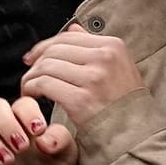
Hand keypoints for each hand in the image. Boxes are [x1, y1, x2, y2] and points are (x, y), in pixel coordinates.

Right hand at [0, 96, 77, 164]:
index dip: (28, 113)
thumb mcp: (66, 155)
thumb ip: (61, 139)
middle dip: (7, 124)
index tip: (38, 130)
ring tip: (9, 160)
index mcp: (26, 120)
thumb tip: (45, 138)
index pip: (21, 103)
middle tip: (22, 146)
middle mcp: (4, 128)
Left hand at [20, 25, 144, 126]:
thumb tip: (72, 29)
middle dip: (35, 63)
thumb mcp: (120, 68)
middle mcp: (104, 58)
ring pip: (47, 66)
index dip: (44, 46)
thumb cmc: (126, 105)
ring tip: (29, 89)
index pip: (68, 37)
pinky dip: (32, 89)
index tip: (32, 58)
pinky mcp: (81, 100)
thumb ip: (94, 47)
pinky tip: (31, 97)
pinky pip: (45, 85)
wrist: (136, 135)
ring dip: (31, 78)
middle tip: (29, 77)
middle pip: (55, 50)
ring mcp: (93, 78)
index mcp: (113, 46)